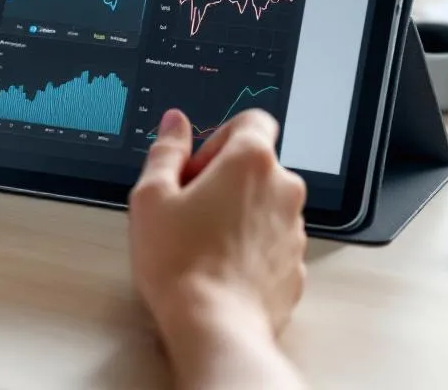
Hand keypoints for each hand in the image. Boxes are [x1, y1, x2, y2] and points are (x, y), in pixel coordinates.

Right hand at [129, 109, 307, 388]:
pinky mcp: (295, 265)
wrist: (214, 328)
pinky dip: (249, 246)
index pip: (252, 120)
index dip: (219, 138)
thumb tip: (174, 124)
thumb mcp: (152, 197)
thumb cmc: (180, 264)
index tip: (196, 166)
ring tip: (200, 242)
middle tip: (188, 207)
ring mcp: (294, 229)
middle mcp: (283, 189)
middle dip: (224, 179)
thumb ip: (166, 151)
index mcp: (251, 161)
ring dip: (237, 213)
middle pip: (256, 165)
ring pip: (265, 204)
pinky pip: (271, 241)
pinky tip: (218, 266)